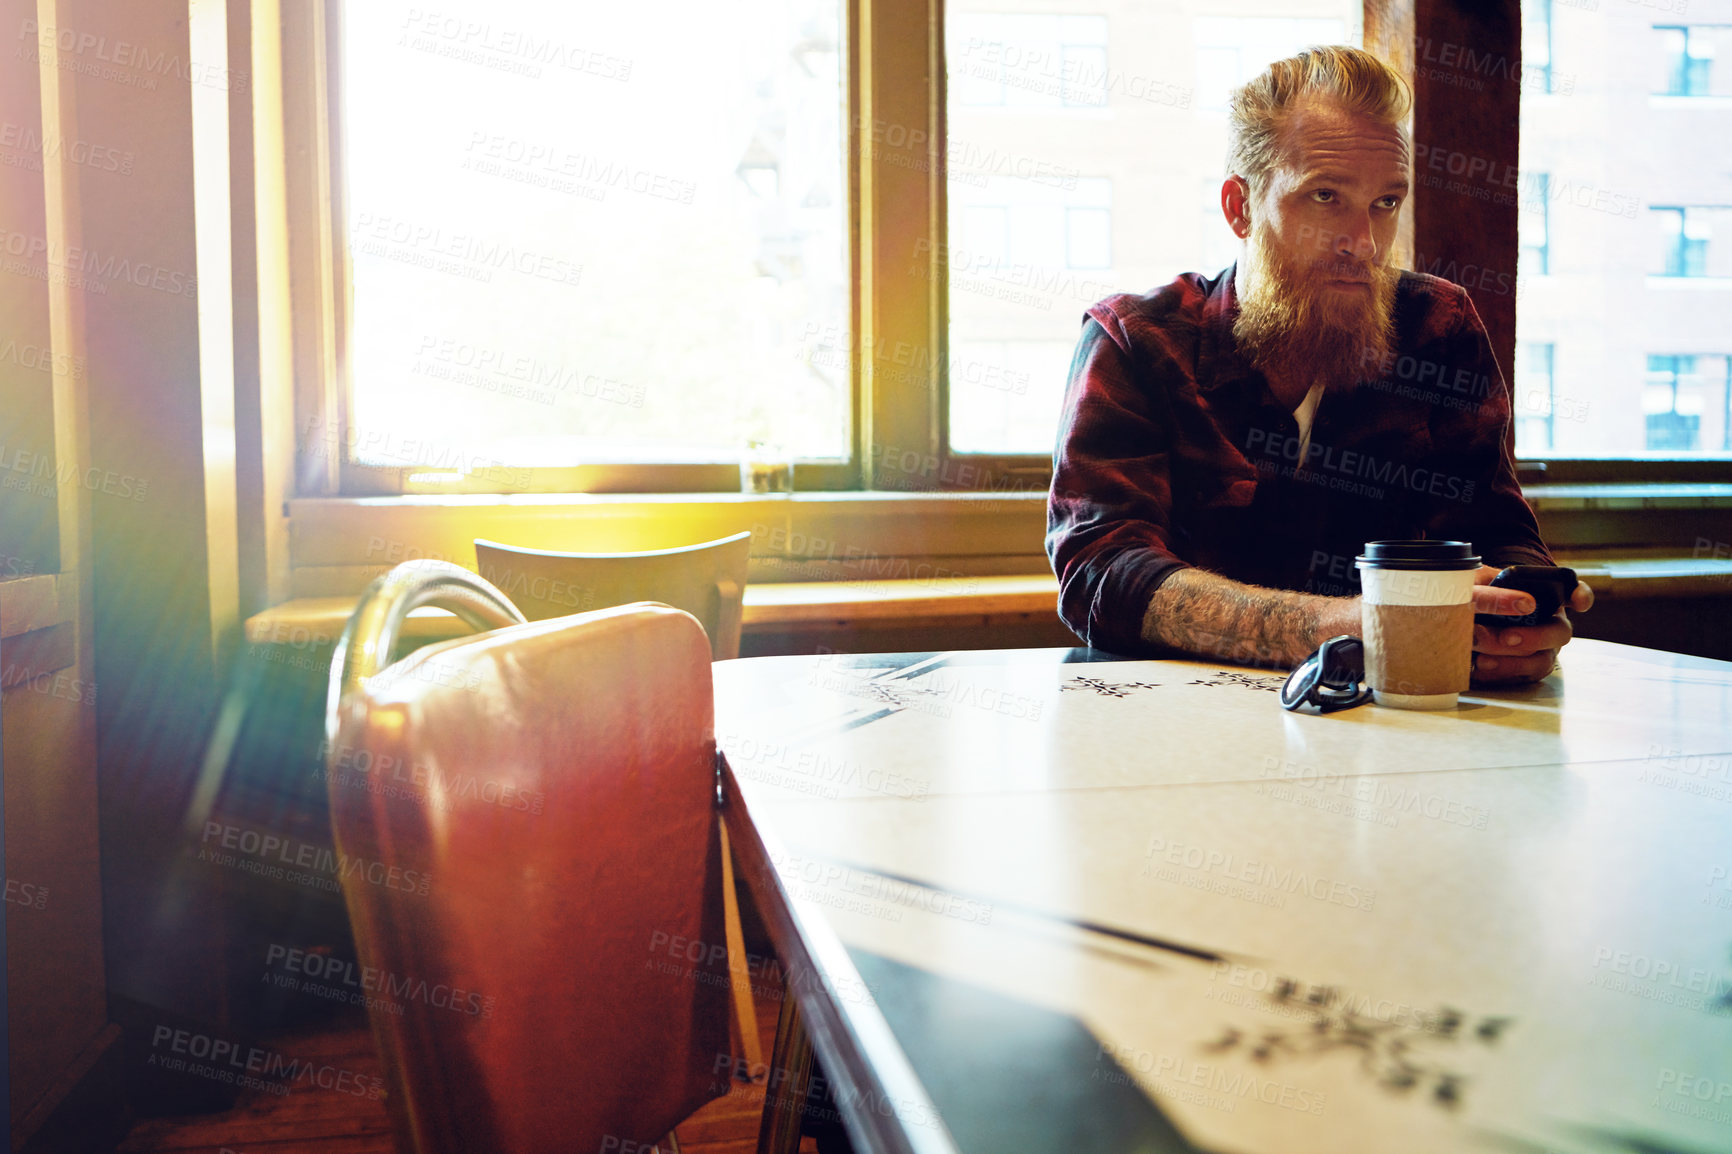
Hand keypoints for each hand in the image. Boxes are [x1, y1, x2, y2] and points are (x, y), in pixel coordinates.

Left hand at [1469, 566, 1593, 683]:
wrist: (1460, 622)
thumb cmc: (1474, 596)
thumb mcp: (1476, 583)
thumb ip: (1487, 587)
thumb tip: (1507, 598)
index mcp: (1542, 597)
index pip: (1572, 593)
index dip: (1580, 596)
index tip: (1578, 602)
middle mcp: (1548, 624)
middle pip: (1560, 633)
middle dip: (1535, 637)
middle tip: (1507, 637)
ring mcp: (1540, 649)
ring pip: (1541, 661)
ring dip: (1513, 662)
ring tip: (1482, 659)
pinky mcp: (1525, 670)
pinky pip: (1521, 678)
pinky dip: (1499, 674)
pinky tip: (1479, 668)